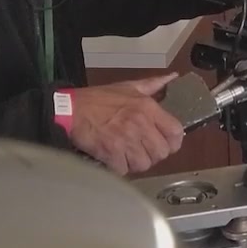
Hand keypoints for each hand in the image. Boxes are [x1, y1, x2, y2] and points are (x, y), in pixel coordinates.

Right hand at [63, 73, 186, 174]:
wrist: (71, 109)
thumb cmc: (98, 99)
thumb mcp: (128, 86)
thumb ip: (153, 84)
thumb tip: (173, 77)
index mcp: (147, 107)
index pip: (176, 132)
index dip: (174, 142)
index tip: (166, 143)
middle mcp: (140, 124)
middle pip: (162, 152)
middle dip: (153, 154)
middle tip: (142, 150)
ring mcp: (125, 140)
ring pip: (144, 164)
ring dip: (136, 163)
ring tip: (127, 155)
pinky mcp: (111, 153)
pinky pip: (125, 170)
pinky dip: (119, 168)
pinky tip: (114, 158)